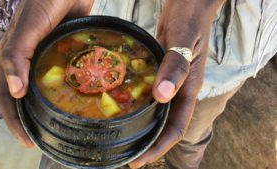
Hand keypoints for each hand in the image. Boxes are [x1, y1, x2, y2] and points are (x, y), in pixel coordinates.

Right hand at [0, 0, 92, 146]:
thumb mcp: (28, 28)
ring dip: (46, 108)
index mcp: (13, 58)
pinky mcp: (62, 54)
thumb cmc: (45, 1)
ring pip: (42, 89)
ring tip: (58, 126)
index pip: (8, 97)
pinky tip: (75, 102)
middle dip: (29, 119)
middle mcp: (27, 61)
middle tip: (43, 139)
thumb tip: (15, 92)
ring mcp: (45, 58)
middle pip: (24, 97)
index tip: (27, 140)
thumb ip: (17, 55)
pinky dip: (65, 91)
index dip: (14, 120)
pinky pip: (62, 77)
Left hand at [129, 0, 224, 167]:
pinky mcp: (158, 73)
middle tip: (125, 155)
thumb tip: (162, 97)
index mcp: (188, 89)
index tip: (139, 160)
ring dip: (142, 126)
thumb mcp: (183, 41)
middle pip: (164, 125)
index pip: (175, 127)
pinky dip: (137, 105)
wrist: (186, 6)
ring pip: (156, 112)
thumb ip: (175, 67)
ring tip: (121, 137)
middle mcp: (178, 90)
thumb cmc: (188, 20)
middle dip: (148, 143)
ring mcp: (167, 82)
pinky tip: (121, 107)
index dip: (159, 146)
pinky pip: (148, 95)